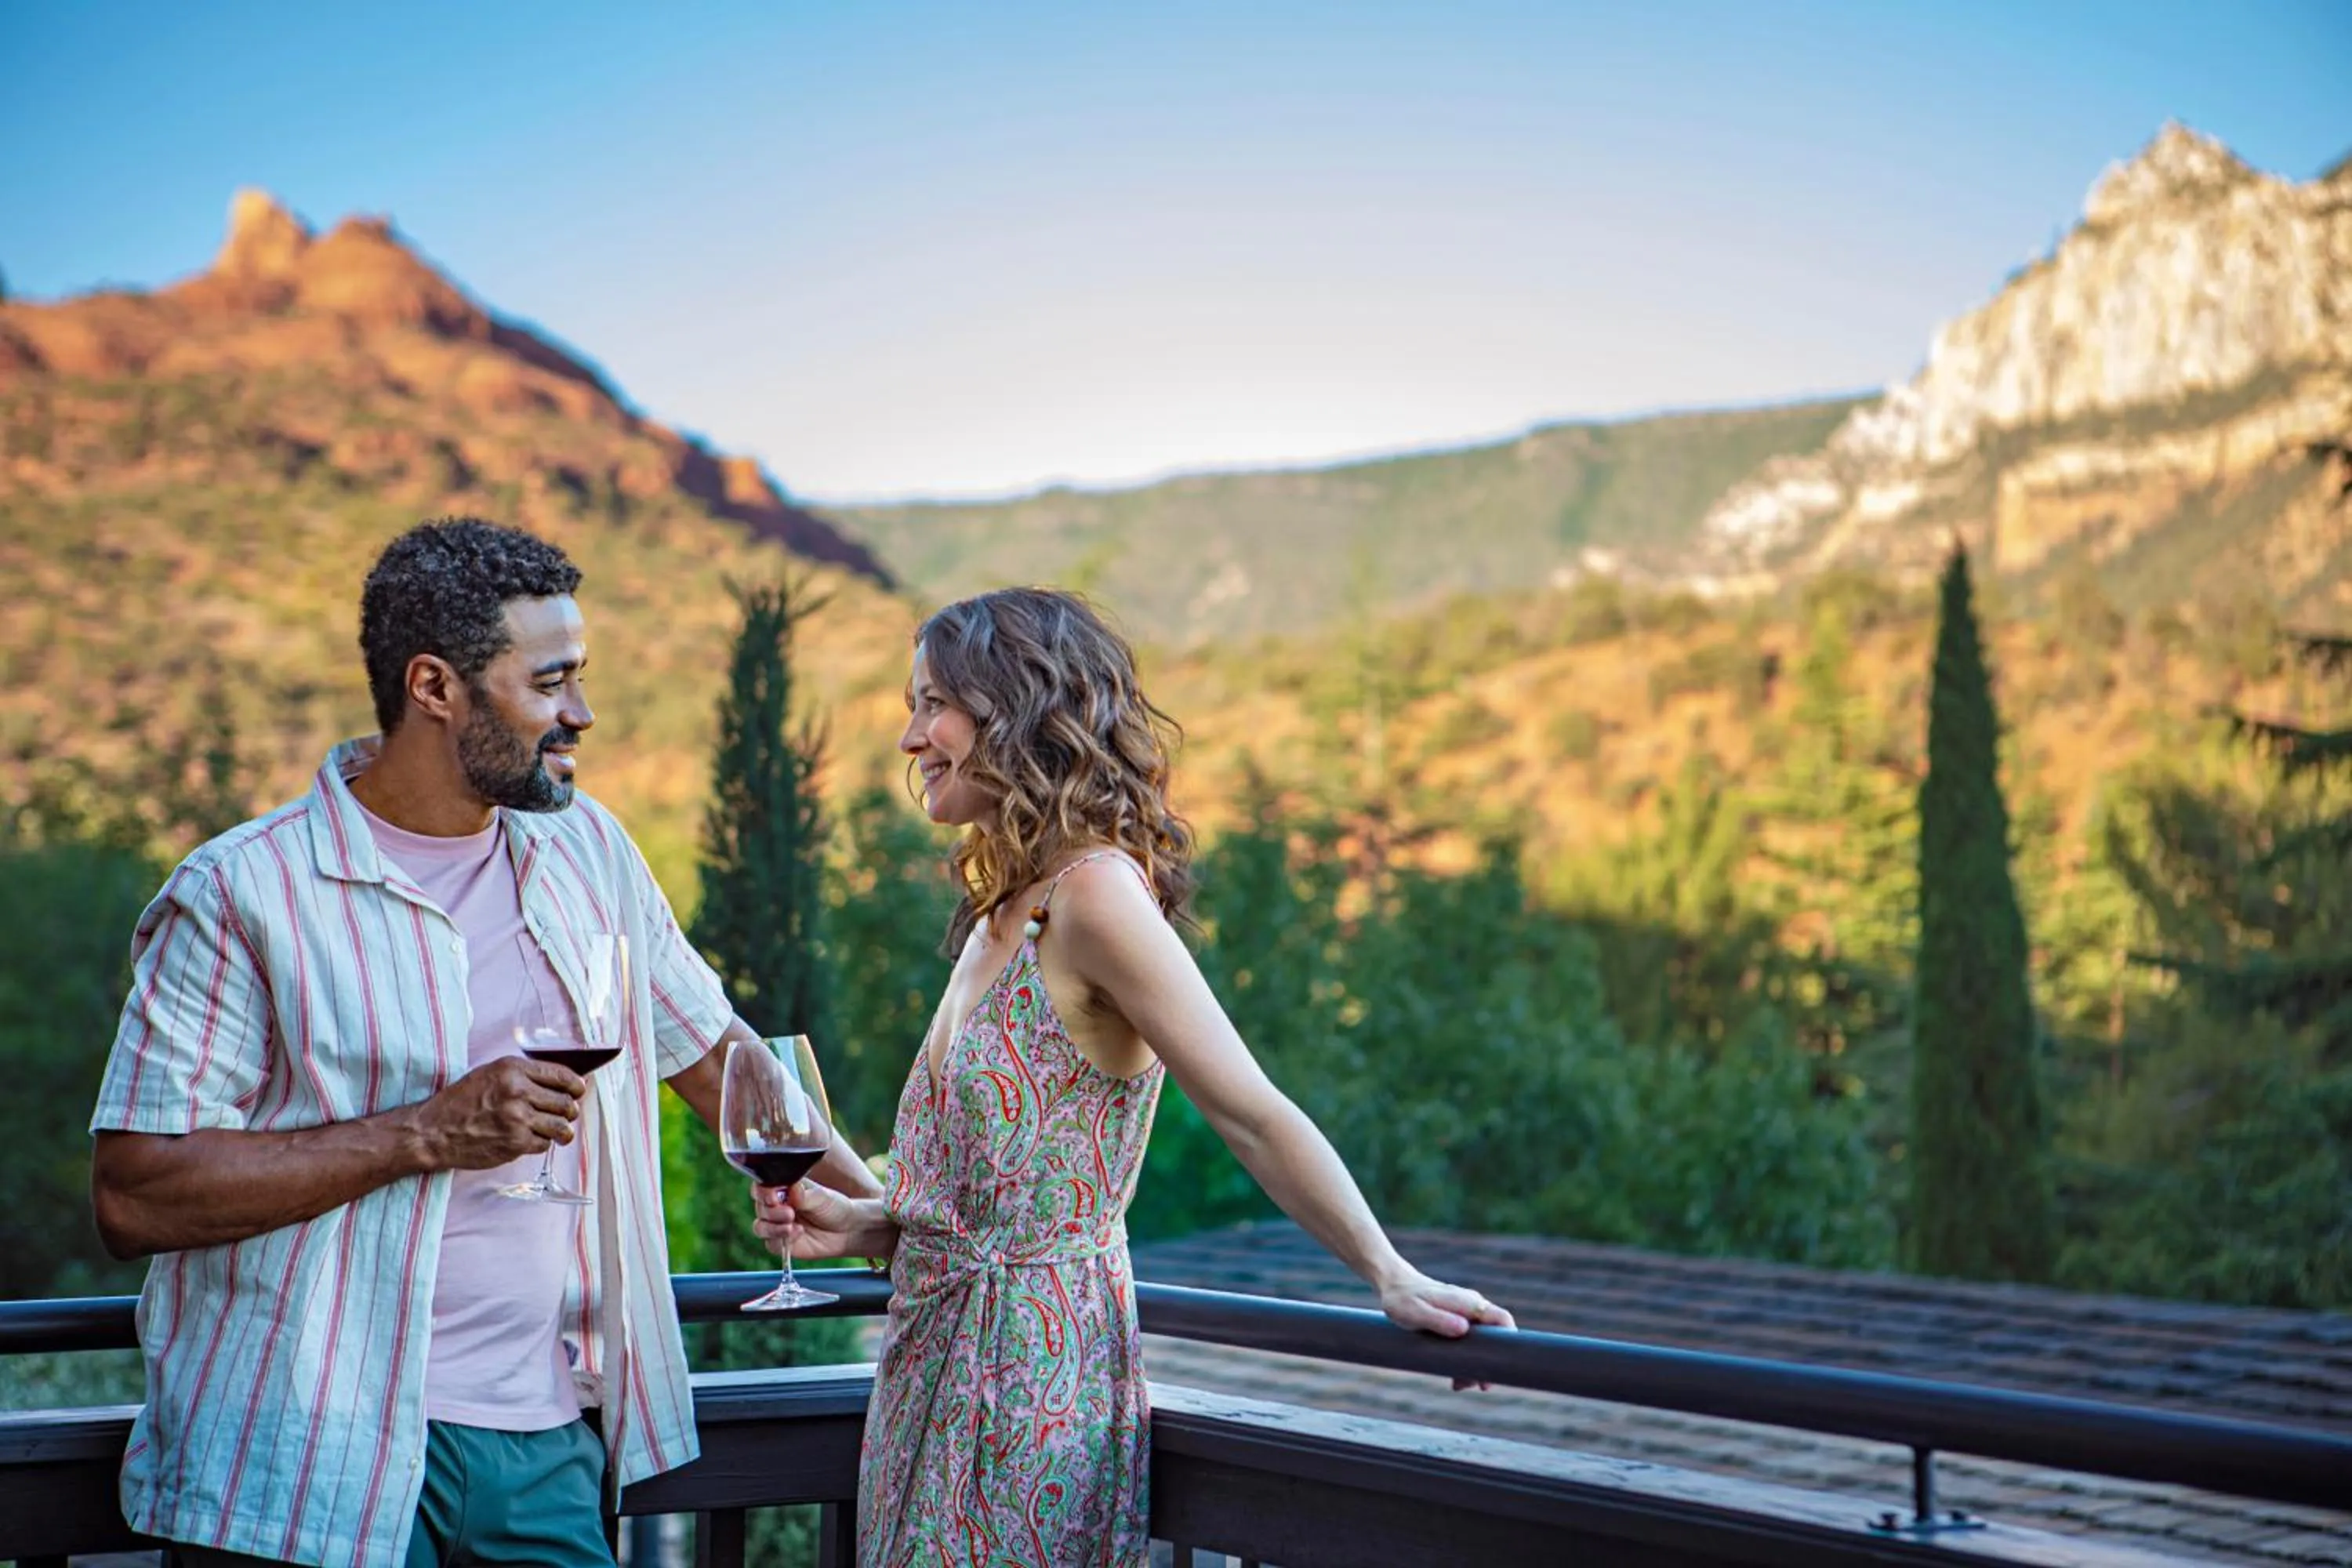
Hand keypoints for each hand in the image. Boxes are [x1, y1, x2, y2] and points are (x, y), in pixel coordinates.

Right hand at [409, 1057, 584, 1170]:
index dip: (576, 1085)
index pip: (562, 1074)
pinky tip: (529, 1139)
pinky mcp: (515, 1143)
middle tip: (566, 1114)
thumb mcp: (490, 1075)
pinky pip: (544, 1144)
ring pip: (561, 1126)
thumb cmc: (460, 1102)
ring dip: (562, 1130)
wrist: (433, 1132)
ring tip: (558, 1131)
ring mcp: (518, 1118)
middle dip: (570, 1109)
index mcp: (513, 1069)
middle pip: (566, 1102)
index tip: (579, 1090)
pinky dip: (541, 1143)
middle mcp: (518, 1091)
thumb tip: (560, 1082)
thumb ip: (523, 1076)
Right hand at [751, 1179, 873, 1261]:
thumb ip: (804, 1194)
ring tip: (791, 1226)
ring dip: (773, 1227)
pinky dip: (781, 1240)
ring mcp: (777, 1225)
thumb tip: (791, 1189)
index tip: (774, 1197)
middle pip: (760, 1208)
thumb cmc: (835, 1207)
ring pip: (760, 1227)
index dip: (764, 1192)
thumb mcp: (822, 1197)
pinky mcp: (781, 1243)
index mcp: (783, 1188)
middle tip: (789, 1213)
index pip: (762, 1187)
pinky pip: (771, 1244)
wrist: (848, 1230)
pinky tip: (798, 1234)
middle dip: (772, 1211)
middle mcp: (776, 1206)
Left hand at [1377, 1267, 1514, 1390]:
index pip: (1501, 1318)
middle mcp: (1470, 1307)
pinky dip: (1464, 1360)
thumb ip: (1438, 1319)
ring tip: (1459, 1384)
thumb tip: (1464, 1329)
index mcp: (1466, 1302)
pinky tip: (1453, 1376)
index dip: (1508, 1341)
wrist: (1392, 1285)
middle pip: (1494, 1336)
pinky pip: (1468, 1342)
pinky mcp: (1455, 1321)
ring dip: (1475, 1365)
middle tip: (1478, 1385)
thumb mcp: (1415, 1311)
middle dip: (1489, 1362)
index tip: (1499, 1366)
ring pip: (1481, 1343)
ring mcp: (1464, 1314)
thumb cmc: (1402, 1298)